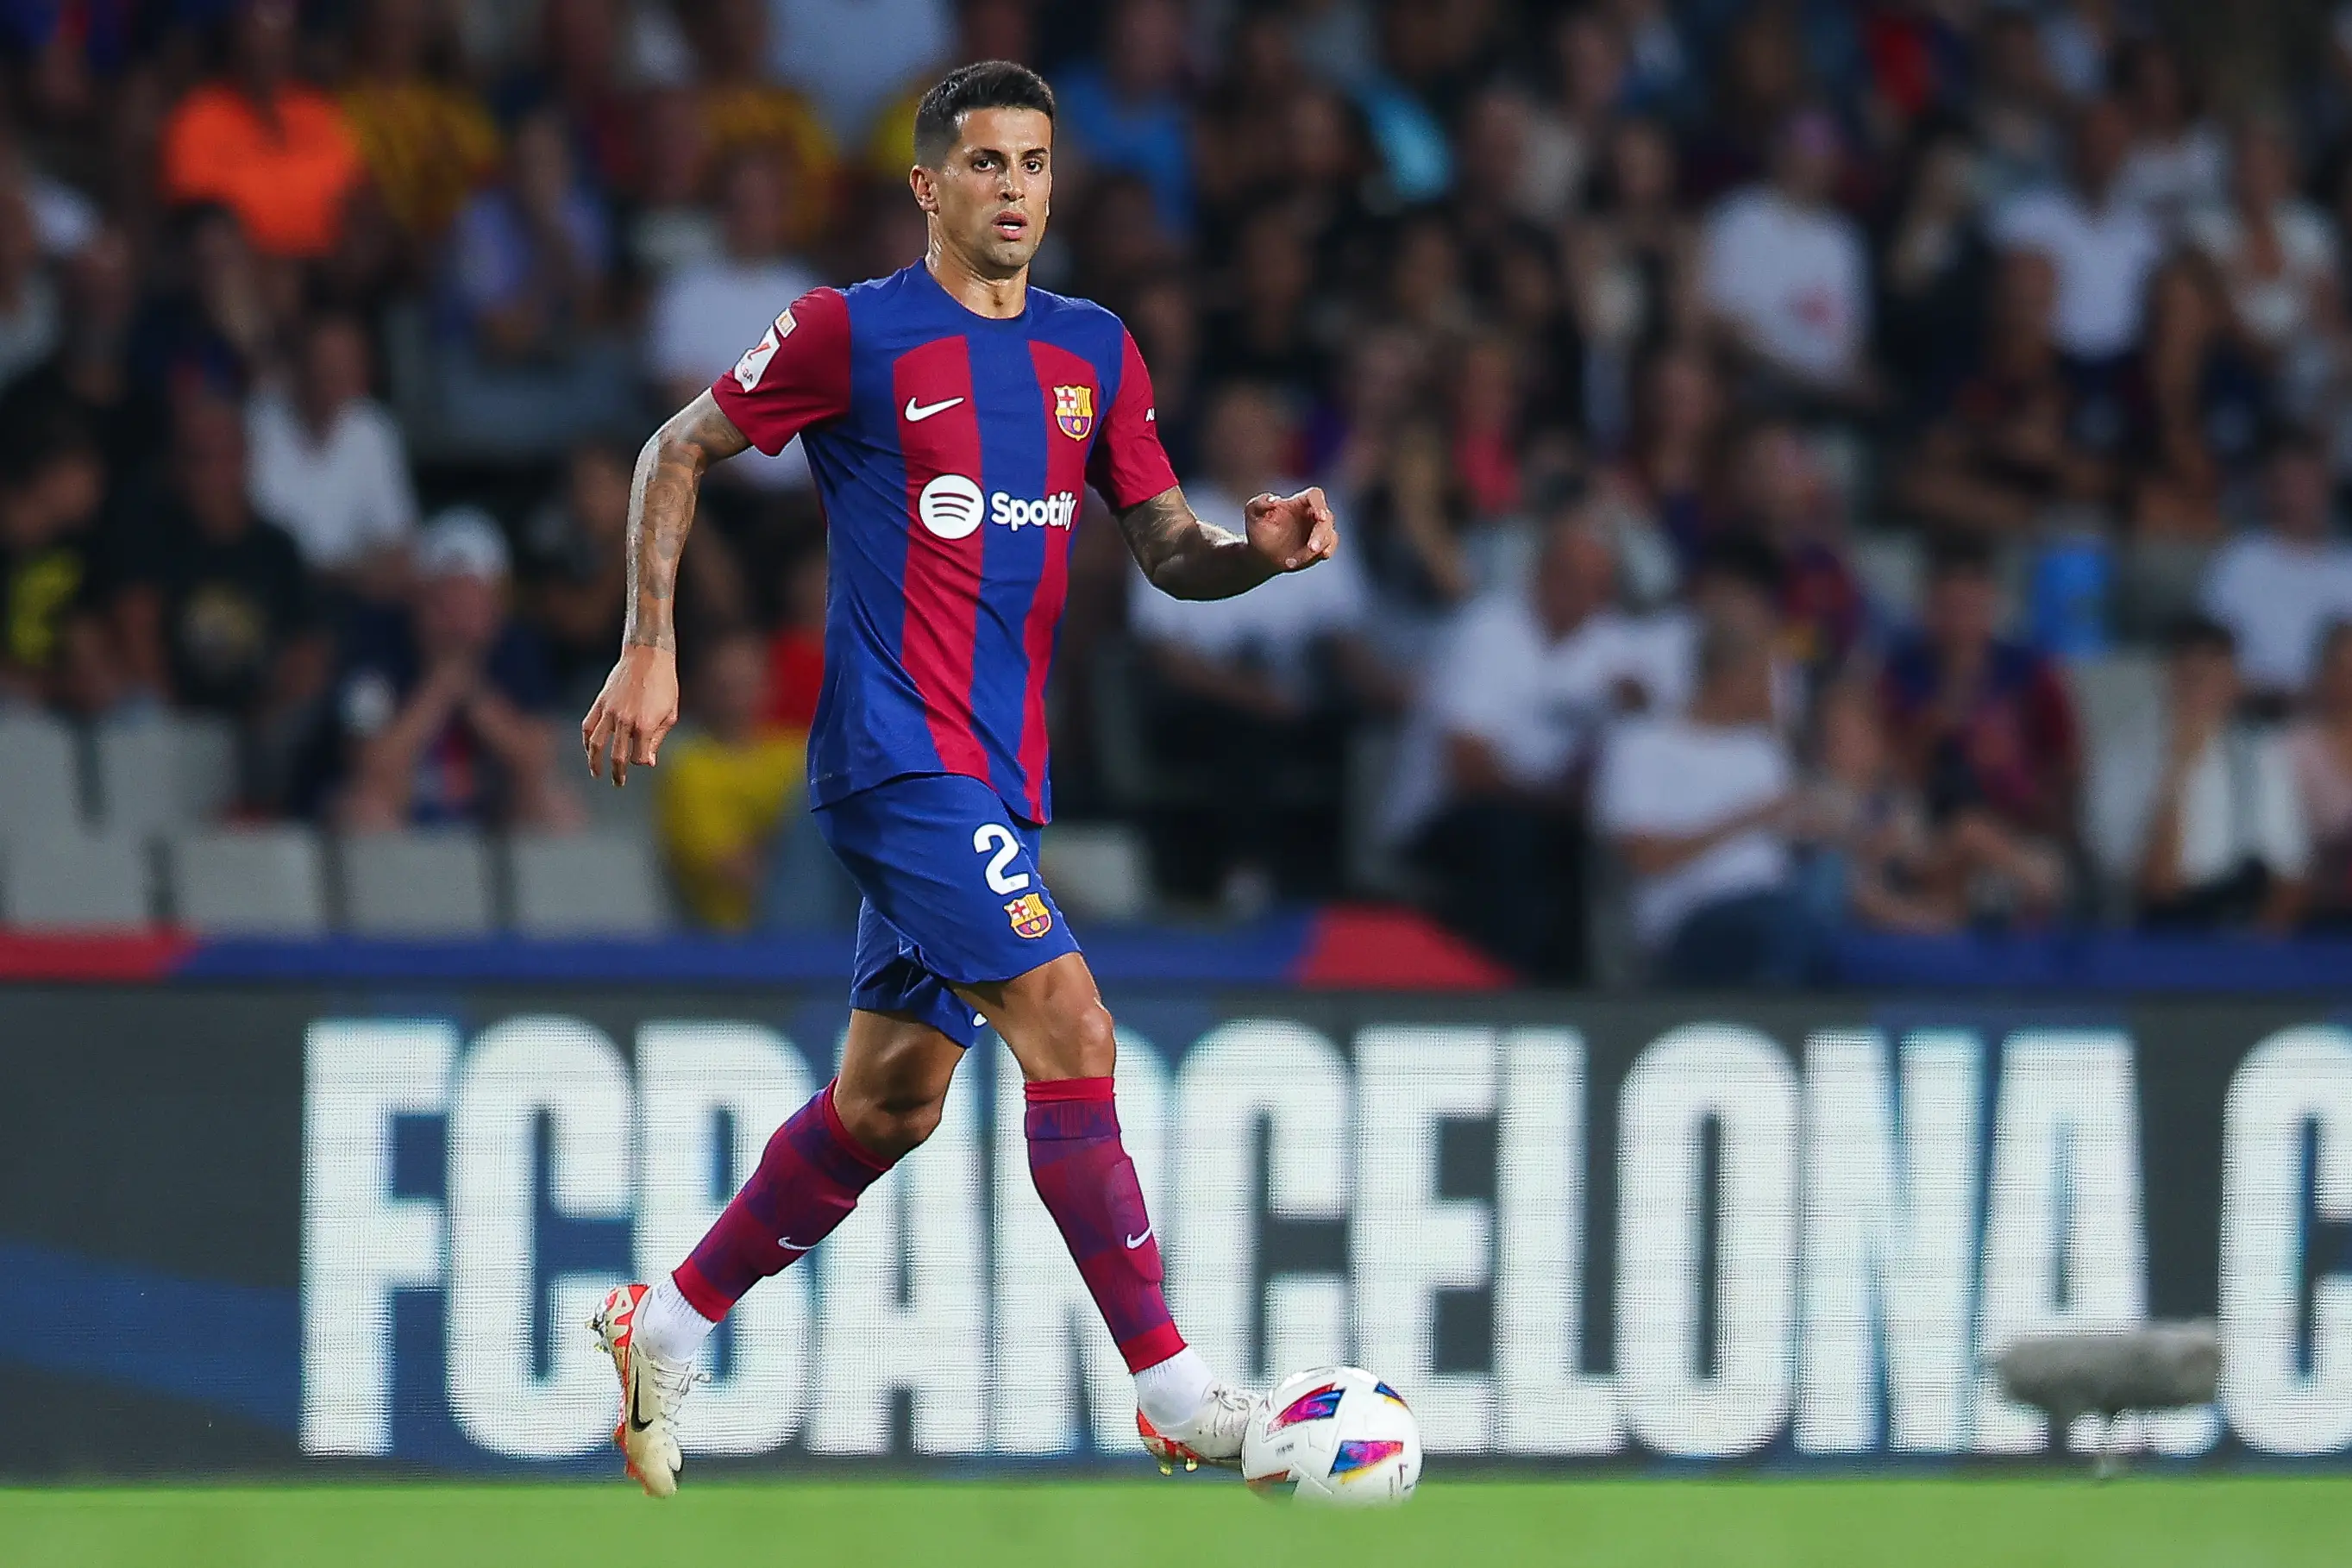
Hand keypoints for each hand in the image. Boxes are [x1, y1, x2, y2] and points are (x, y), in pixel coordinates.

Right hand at [581, 644, 678, 786]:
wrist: (648, 655)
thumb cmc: (665, 684)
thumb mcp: (670, 713)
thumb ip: (658, 739)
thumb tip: (648, 762)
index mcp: (645, 725)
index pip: (638, 757)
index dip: (641, 761)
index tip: (643, 759)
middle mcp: (625, 721)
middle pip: (617, 756)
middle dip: (618, 773)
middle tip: (618, 783)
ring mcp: (610, 712)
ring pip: (595, 744)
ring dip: (594, 762)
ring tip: (596, 773)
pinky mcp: (600, 702)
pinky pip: (588, 726)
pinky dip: (586, 740)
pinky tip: (588, 749)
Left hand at [1244, 486, 1337, 573]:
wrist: (1261, 553)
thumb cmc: (1258, 528)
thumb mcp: (1252, 512)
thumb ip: (1259, 502)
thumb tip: (1274, 500)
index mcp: (1299, 502)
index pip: (1315, 495)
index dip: (1319, 504)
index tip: (1319, 516)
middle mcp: (1312, 514)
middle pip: (1326, 518)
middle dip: (1320, 534)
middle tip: (1311, 548)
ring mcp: (1318, 530)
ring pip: (1328, 535)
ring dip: (1316, 549)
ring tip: (1292, 562)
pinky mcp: (1321, 546)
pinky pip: (1329, 548)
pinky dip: (1323, 554)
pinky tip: (1314, 559)